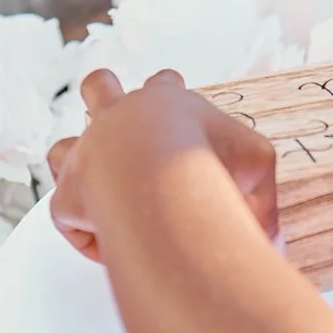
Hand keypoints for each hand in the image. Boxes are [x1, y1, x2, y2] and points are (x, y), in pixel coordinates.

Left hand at [49, 69, 280, 266]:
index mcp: (164, 102)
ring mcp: (86, 155)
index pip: (165, 84)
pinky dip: (87, 233)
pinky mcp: (69, 198)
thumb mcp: (256, 166)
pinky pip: (68, 217)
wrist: (164, 182)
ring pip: (62, 148)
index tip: (174, 97)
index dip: (168, 90)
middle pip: (99, 87)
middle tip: (110, 107)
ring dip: (76, 163)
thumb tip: (270, 237)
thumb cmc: (211, 163)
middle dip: (103, 93)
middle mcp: (117, 119)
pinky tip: (111, 248)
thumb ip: (258, 196)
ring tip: (95, 184)